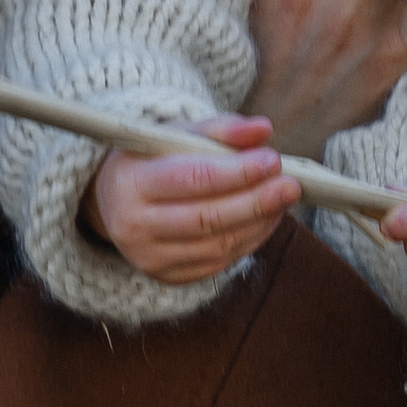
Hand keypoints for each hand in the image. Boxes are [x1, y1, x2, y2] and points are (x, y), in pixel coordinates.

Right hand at [86, 117, 298, 284]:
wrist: (115, 199)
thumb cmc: (152, 160)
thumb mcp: (177, 135)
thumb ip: (220, 129)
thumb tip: (263, 130)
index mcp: (130, 183)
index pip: (190, 179)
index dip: (236, 172)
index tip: (272, 160)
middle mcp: (134, 226)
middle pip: (206, 219)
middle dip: (256, 201)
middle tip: (291, 185)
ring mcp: (149, 257)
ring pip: (217, 245)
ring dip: (259, 222)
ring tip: (283, 198)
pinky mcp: (168, 276)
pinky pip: (218, 262)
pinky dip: (250, 240)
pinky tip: (267, 218)